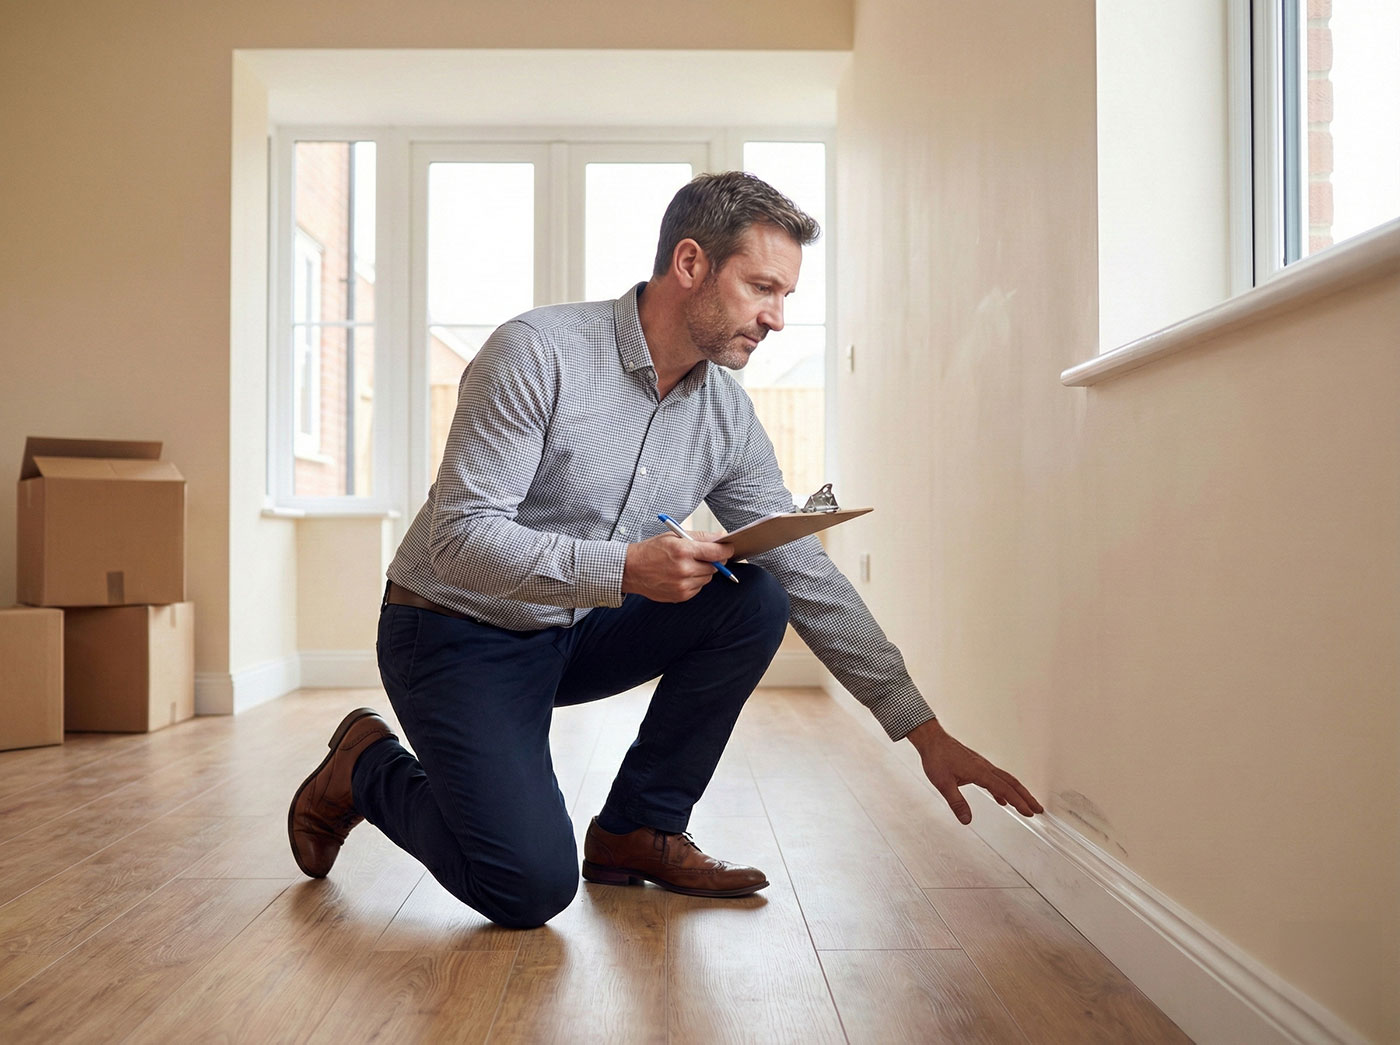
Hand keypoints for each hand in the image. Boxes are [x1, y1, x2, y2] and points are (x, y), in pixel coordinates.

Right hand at [621, 531, 732, 602]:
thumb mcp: (674, 536)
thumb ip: (700, 537)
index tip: (729, 548)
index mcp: (683, 551)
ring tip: (687, 564)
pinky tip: (681, 575)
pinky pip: (698, 588)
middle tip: (704, 555)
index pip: (716, 552)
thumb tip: (721, 538)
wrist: (631, 570)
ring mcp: (682, 585)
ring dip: (704, 571)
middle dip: (714, 560)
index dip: (726, 550)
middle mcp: (684, 569)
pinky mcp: (681, 596)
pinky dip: (695, 581)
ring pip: (708, 578)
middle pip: (715, 566)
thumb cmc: (651, 550)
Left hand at [905, 718, 1043, 824]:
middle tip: (1038, 810)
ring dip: (1018, 793)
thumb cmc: (936, 758)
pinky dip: (1003, 789)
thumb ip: (956, 802)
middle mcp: (985, 767)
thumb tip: (967, 820)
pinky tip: (1002, 799)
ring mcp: (982, 766)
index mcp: (980, 772)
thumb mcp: (943, 783)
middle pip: (1012, 783)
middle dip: (1026, 797)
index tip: (1029, 813)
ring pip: (1006, 780)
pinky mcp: (977, 765)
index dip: (1018, 802)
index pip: (1004, 789)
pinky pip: (996, 778)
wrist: (932, 740)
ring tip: (1027, 806)